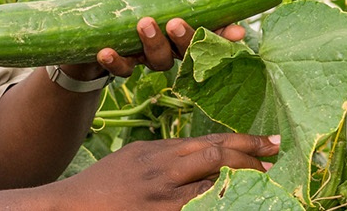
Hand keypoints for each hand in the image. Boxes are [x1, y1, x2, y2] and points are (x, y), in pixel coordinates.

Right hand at [46, 133, 280, 209]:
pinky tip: (236, 202)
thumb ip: (167, 155)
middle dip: (252, 156)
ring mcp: (162, 197)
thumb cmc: (104, 184)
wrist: (70, 206)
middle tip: (276, 157)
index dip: (245, 142)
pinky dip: (220, 203)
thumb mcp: (136, 157)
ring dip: (243, 182)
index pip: (210, 142)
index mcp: (160, 153)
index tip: (270, 143)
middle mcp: (164, 171)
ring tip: (265, 182)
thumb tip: (202, 153)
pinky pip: (198, 208)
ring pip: (213, 183)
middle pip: (217, 156)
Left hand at [57, 0, 246, 78]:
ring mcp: (146, 55)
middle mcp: (171, 41)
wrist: (85, 27)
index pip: (213, 29)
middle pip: (189, 48)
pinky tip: (105, 51)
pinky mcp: (120, 64)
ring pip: (160, 61)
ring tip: (142, 23)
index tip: (237, 31)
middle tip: (176, 21)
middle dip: (187, 37)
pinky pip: (121, 69)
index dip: (226, 34)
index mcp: (184, 16)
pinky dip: (115, 62)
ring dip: (153, 45)